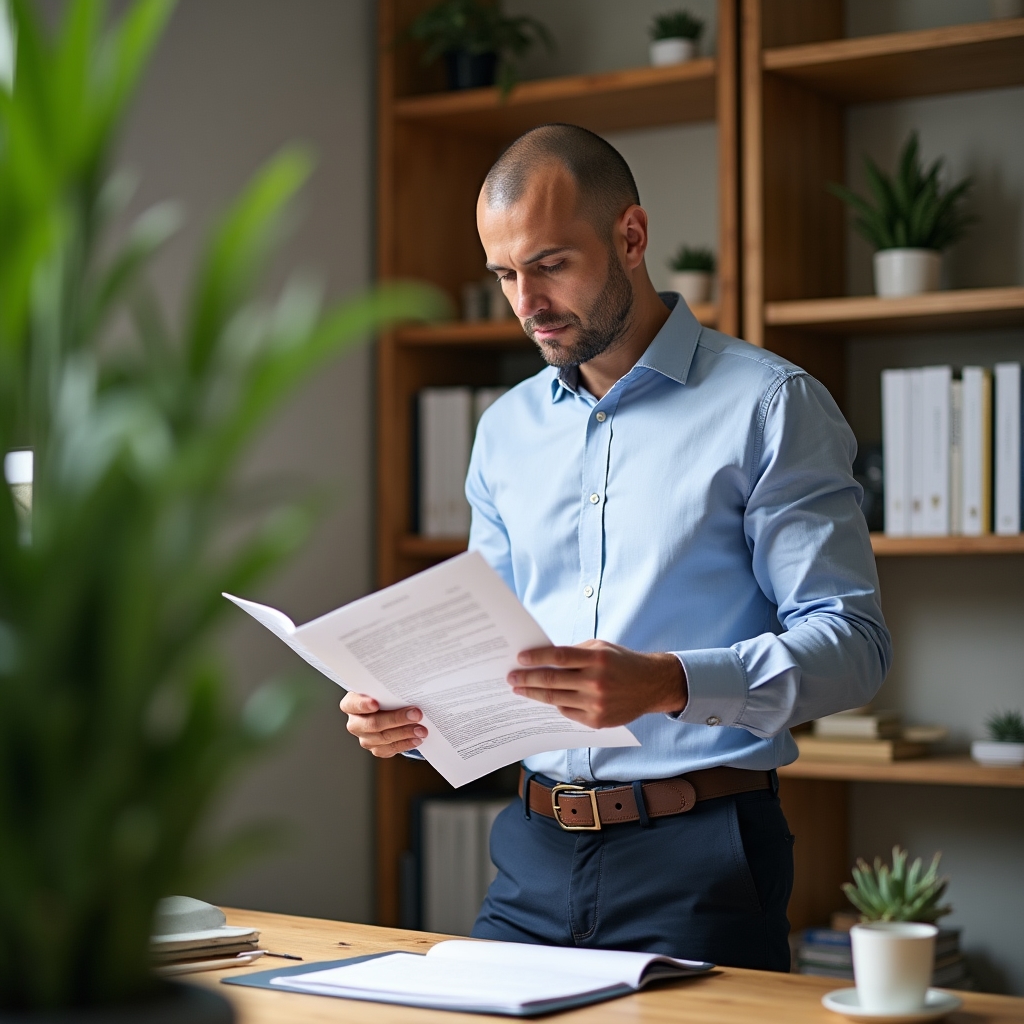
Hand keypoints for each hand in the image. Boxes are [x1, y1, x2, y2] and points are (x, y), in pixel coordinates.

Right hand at [340, 692, 426, 757]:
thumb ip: (387, 689)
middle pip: (372, 724)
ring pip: (383, 738)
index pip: (352, 704)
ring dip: (404, 733)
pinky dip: (404, 744)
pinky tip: (416, 739)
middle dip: (396, 719)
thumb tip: (407, 689)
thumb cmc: (383, 695)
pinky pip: (388, 749)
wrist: (386, 708)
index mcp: (351, 704)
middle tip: (416, 715)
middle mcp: (355, 723)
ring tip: (421, 729)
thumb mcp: (381, 689)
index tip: (375, 703)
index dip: (362, 705)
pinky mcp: (375, 748)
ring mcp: (364, 738)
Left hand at [507, 640, 686, 728]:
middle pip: (552, 681)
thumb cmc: (621, 662)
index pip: (558, 657)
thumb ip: (575, 653)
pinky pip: (567, 712)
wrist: (651, 685)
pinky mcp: (597, 721)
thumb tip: (543, 658)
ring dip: (533, 694)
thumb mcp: (601, 647)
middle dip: (527, 679)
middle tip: (511, 677)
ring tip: (520, 689)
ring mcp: (596, 704)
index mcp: (596, 659)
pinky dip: (554, 705)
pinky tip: (543, 699)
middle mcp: (596, 682)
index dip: (536, 658)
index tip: (519, 659)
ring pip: (556, 699)